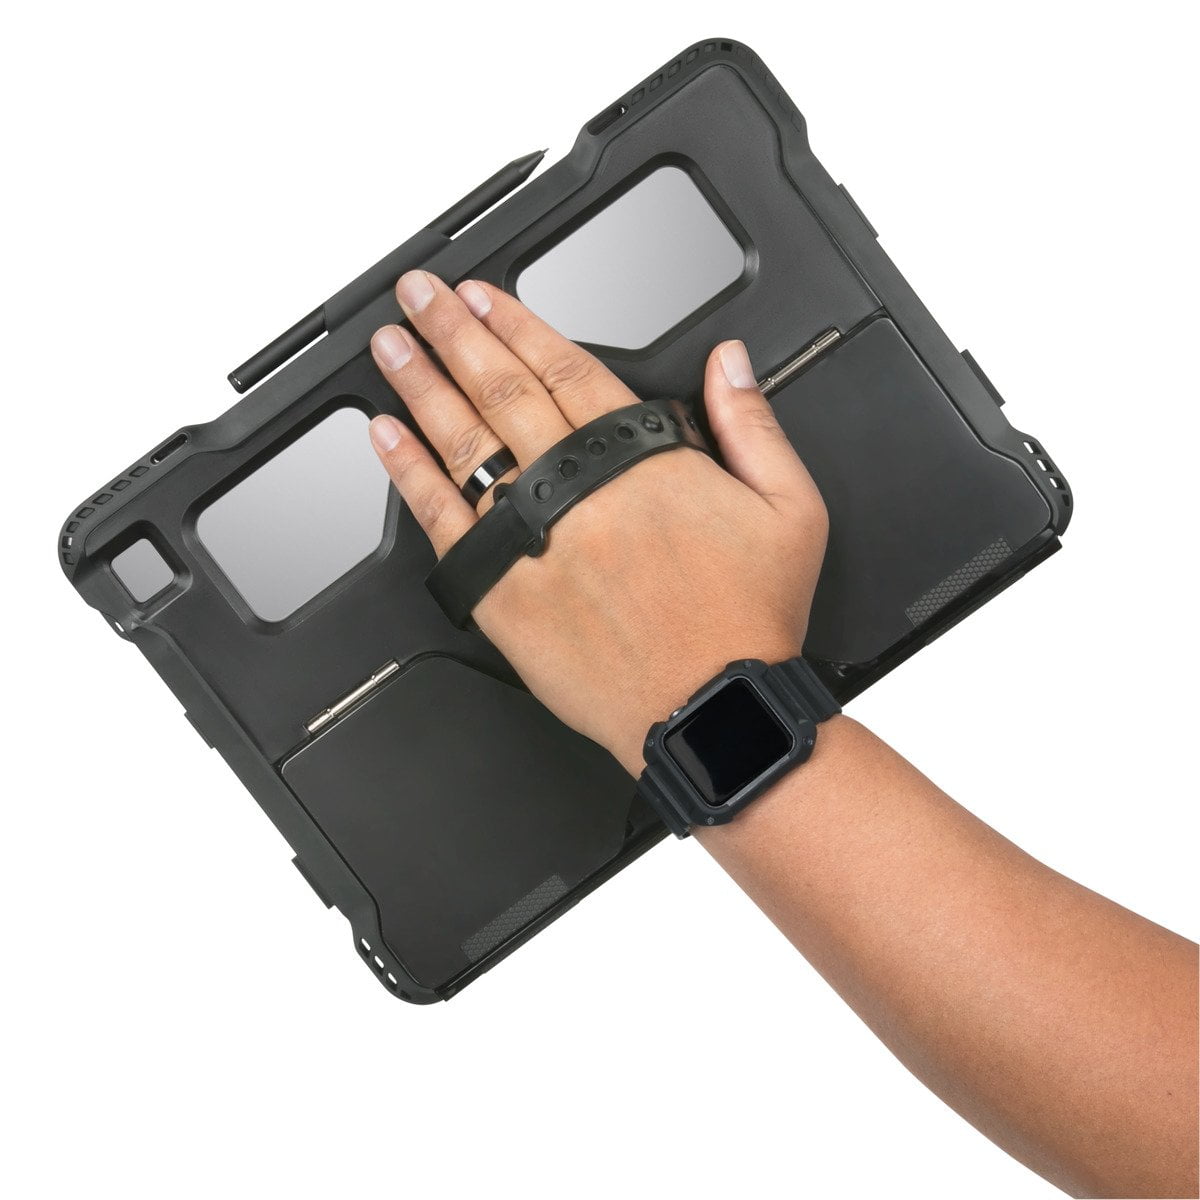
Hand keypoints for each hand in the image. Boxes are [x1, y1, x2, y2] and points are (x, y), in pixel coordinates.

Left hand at [368, 270, 827, 774]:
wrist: (708, 710)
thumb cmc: (745, 621)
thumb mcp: (789, 509)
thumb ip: (752, 424)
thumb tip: (730, 361)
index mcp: (637, 459)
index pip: (562, 366)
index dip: (515, 323)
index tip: (480, 295)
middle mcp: (574, 491)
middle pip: (499, 390)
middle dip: (452, 333)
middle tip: (417, 294)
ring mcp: (530, 541)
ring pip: (462, 444)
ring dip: (420, 386)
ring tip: (389, 346)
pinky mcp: (501, 595)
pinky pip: (442, 521)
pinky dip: (410, 474)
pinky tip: (386, 438)